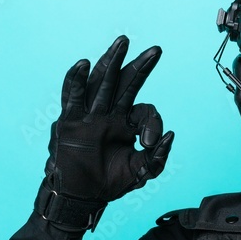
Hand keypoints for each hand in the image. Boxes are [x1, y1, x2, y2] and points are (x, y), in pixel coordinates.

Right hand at [38, 36, 173, 229]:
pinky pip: (73, 95)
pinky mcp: (70, 121)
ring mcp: (90, 115)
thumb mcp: (142, 171)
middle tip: (156, 51)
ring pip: (103, 81)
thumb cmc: (111, 183)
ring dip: (112, 60)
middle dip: (140, 66)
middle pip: (126, 83)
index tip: (149, 143)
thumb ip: (157, 157)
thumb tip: (170, 135)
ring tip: (123, 42)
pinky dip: (77, 79)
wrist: (83, 197)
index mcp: (127, 123)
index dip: (151, 123)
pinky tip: (84, 63)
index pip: (145, 110)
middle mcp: (109, 114)